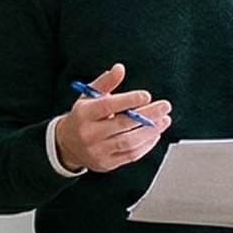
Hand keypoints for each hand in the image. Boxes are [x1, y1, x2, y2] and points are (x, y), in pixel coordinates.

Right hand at [53, 63, 173, 173]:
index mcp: (83, 114)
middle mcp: (89, 134)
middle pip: (122, 124)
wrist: (67, 145)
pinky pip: (130, 155)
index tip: (146, 96)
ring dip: (150, 131)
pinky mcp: (107, 164)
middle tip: (164, 106)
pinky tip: (155, 134)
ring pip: (129, 142)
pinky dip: (146, 145)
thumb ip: (105, 82)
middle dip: (148, 115)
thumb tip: (120, 68)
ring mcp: (97, 151)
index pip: (107, 106)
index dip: (129, 100)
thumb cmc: (82, 117)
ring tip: (164, 120)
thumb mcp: (88, 97)